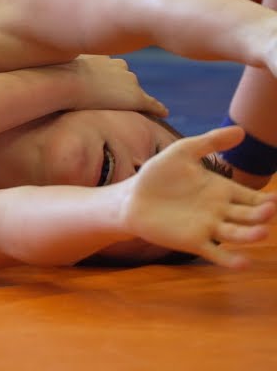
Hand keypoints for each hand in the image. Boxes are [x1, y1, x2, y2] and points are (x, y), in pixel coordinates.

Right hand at [60, 55, 166, 116]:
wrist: (65, 83)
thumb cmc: (55, 75)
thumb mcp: (56, 65)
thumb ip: (58, 66)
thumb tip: (36, 61)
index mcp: (103, 58)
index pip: (112, 66)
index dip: (107, 75)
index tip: (102, 82)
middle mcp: (120, 66)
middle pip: (126, 76)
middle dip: (122, 84)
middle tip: (112, 95)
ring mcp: (129, 82)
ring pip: (135, 90)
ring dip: (133, 96)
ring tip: (130, 106)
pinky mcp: (136, 98)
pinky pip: (152, 104)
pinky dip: (158, 108)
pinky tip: (163, 113)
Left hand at [121, 126, 276, 267]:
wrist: (131, 197)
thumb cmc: (158, 175)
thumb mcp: (183, 152)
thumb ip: (210, 141)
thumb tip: (241, 129)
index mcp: (223, 189)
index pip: (253, 197)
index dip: (267, 199)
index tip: (275, 199)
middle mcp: (221, 211)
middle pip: (250, 215)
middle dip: (262, 214)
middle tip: (269, 210)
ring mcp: (209, 227)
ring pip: (237, 234)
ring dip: (251, 235)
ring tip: (261, 233)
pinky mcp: (194, 242)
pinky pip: (216, 253)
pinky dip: (230, 260)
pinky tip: (243, 263)